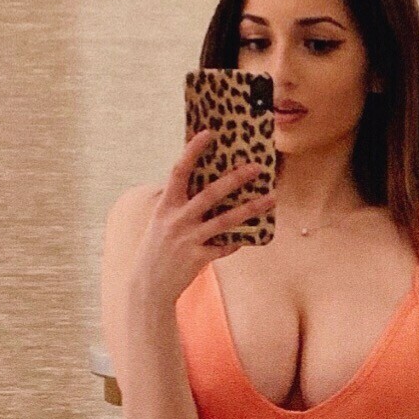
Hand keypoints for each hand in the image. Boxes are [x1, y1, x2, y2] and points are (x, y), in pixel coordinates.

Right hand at [132, 127, 275, 307]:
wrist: (148, 286)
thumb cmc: (156, 250)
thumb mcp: (160, 222)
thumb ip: (177, 204)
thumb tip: (199, 186)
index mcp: (165, 206)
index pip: (178, 171)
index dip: (192, 151)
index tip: (209, 133)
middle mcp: (177, 219)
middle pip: (210, 193)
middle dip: (235, 178)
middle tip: (256, 167)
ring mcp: (189, 239)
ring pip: (226, 220)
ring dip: (251, 208)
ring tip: (271, 198)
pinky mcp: (199, 258)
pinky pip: (225, 246)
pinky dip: (237, 240)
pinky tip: (250, 236)